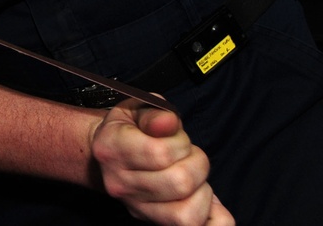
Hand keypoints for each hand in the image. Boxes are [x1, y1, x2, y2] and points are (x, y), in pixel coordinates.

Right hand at [91, 100, 232, 225]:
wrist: (109, 153)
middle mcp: (120, 184)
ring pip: (187, 215)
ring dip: (202, 192)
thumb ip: (156, 112)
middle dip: (197, 164)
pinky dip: (213, 217)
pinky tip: (207, 200)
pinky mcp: (152, 221)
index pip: (159, 154)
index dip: (180, 143)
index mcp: (112, 148)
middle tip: (188, 155)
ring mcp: (136, 207)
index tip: (177, 138)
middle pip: (179, 184)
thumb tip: (168, 122)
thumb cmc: (130, 127)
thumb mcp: (137, 108)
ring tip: (192, 177)